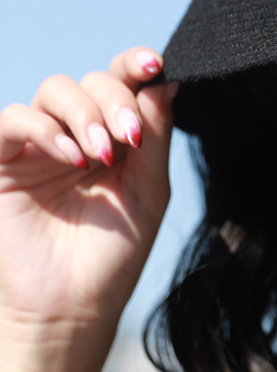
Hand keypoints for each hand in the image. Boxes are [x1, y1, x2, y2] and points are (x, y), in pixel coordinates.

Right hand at [0, 47, 175, 350]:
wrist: (73, 307)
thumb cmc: (113, 254)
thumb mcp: (147, 190)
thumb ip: (156, 135)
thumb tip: (165, 80)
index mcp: (114, 136)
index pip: (123, 82)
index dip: (136, 64)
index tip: (154, 63)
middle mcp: (77, 133)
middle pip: (93, 80)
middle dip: (116, 100)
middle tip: (130, 136)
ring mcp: (39, 145)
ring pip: (55, 89)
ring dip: (85, 113)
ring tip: (101, 155)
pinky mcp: (4, 161)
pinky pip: (15, 119)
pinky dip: (46, 129)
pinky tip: (73, 159)